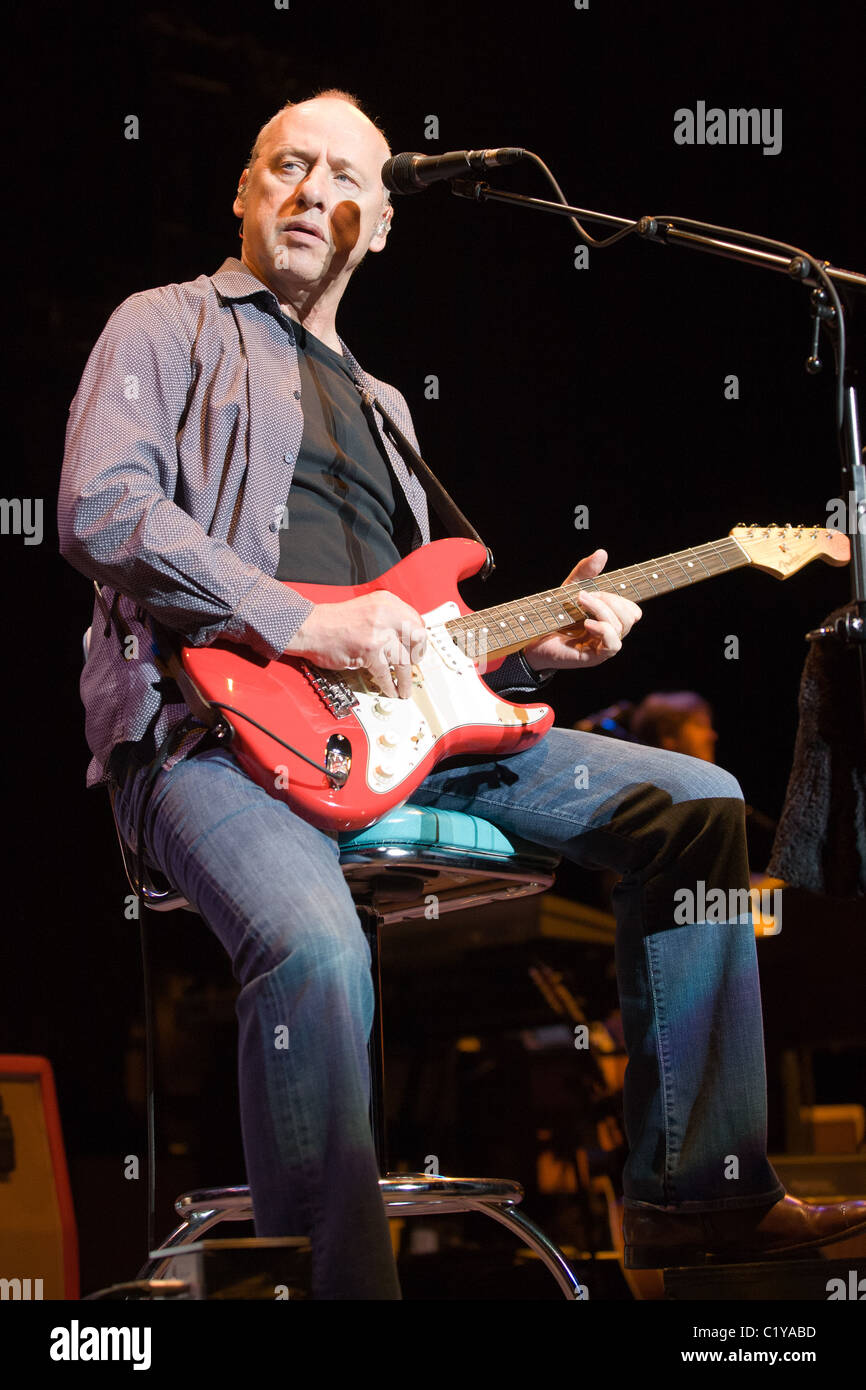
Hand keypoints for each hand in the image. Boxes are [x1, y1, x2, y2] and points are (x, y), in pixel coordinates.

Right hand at [284, 592, 426, 698]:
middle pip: (417, 638)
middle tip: (415, 665)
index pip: (415, 620)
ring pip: (403, 660)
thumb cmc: (332, 621)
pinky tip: (391, 690)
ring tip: (405, 688)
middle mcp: (385, 614)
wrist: (310, 628)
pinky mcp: (369, 651)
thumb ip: (386, 618)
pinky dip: (389, 685)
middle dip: (418, 655)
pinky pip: (385, 673)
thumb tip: (405, 638)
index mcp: (386, 602)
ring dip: (405, 679)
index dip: (418, 638)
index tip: (418, 648)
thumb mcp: (366, 608)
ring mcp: (378, 633)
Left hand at [523, 549, 641, 672]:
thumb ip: (586, 572)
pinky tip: (587, 623)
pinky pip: (613, 645)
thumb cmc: (553, 613)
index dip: (621, 598)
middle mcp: (610, 633)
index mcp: (610, 618)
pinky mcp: (595, 657)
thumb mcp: (571, 588)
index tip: (596, 590)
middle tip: (584, 595)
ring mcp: (603, 646)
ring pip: (621, 627)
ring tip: (580, 602)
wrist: (532, 635)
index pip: (632, 610)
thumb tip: (602, 552)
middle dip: (610, 600)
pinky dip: (602, 629)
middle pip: (630, 616)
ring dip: (601, 609)